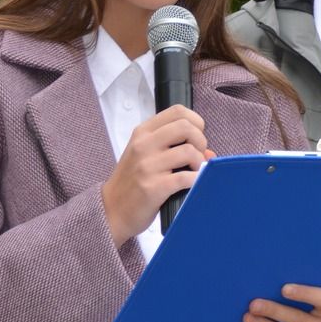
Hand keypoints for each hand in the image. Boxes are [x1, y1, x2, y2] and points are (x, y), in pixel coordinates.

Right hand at [102, 107, 211, 245]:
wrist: (112, 210)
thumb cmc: (132, 182)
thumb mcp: (145, 156)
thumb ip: (174, 147)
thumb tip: (209, 153)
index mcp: (142, 133)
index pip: (177, 111)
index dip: (195, 122)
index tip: (195, 138)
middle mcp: (144, 145)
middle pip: (186, 127)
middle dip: (200, 141)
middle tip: (197, 156)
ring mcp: (147, 166)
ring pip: (189, 152)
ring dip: (199, 163)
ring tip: (194, 172)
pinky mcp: (153, 187)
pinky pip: (186, 177)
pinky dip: (196, 180)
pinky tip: (193, 184)